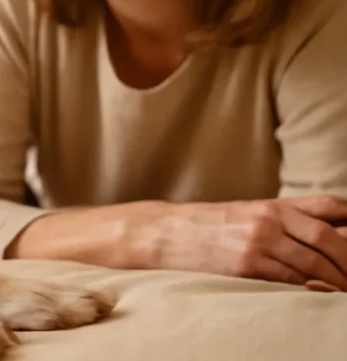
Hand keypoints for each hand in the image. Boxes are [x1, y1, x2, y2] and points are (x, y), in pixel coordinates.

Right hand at [164, 195, 346, 290]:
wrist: (170, 233)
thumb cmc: (211, 226)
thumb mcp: (249, 213)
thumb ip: (286, 219)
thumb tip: (329, 233)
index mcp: (273, 205)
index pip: (328, 206)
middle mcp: (269, 220)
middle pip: (328, 238)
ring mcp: (258, 242)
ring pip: (314, 263)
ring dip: (336, 280)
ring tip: (343, 289)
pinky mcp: (247, 266)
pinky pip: (291, 280)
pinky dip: (311, 289)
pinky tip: (319, 293)